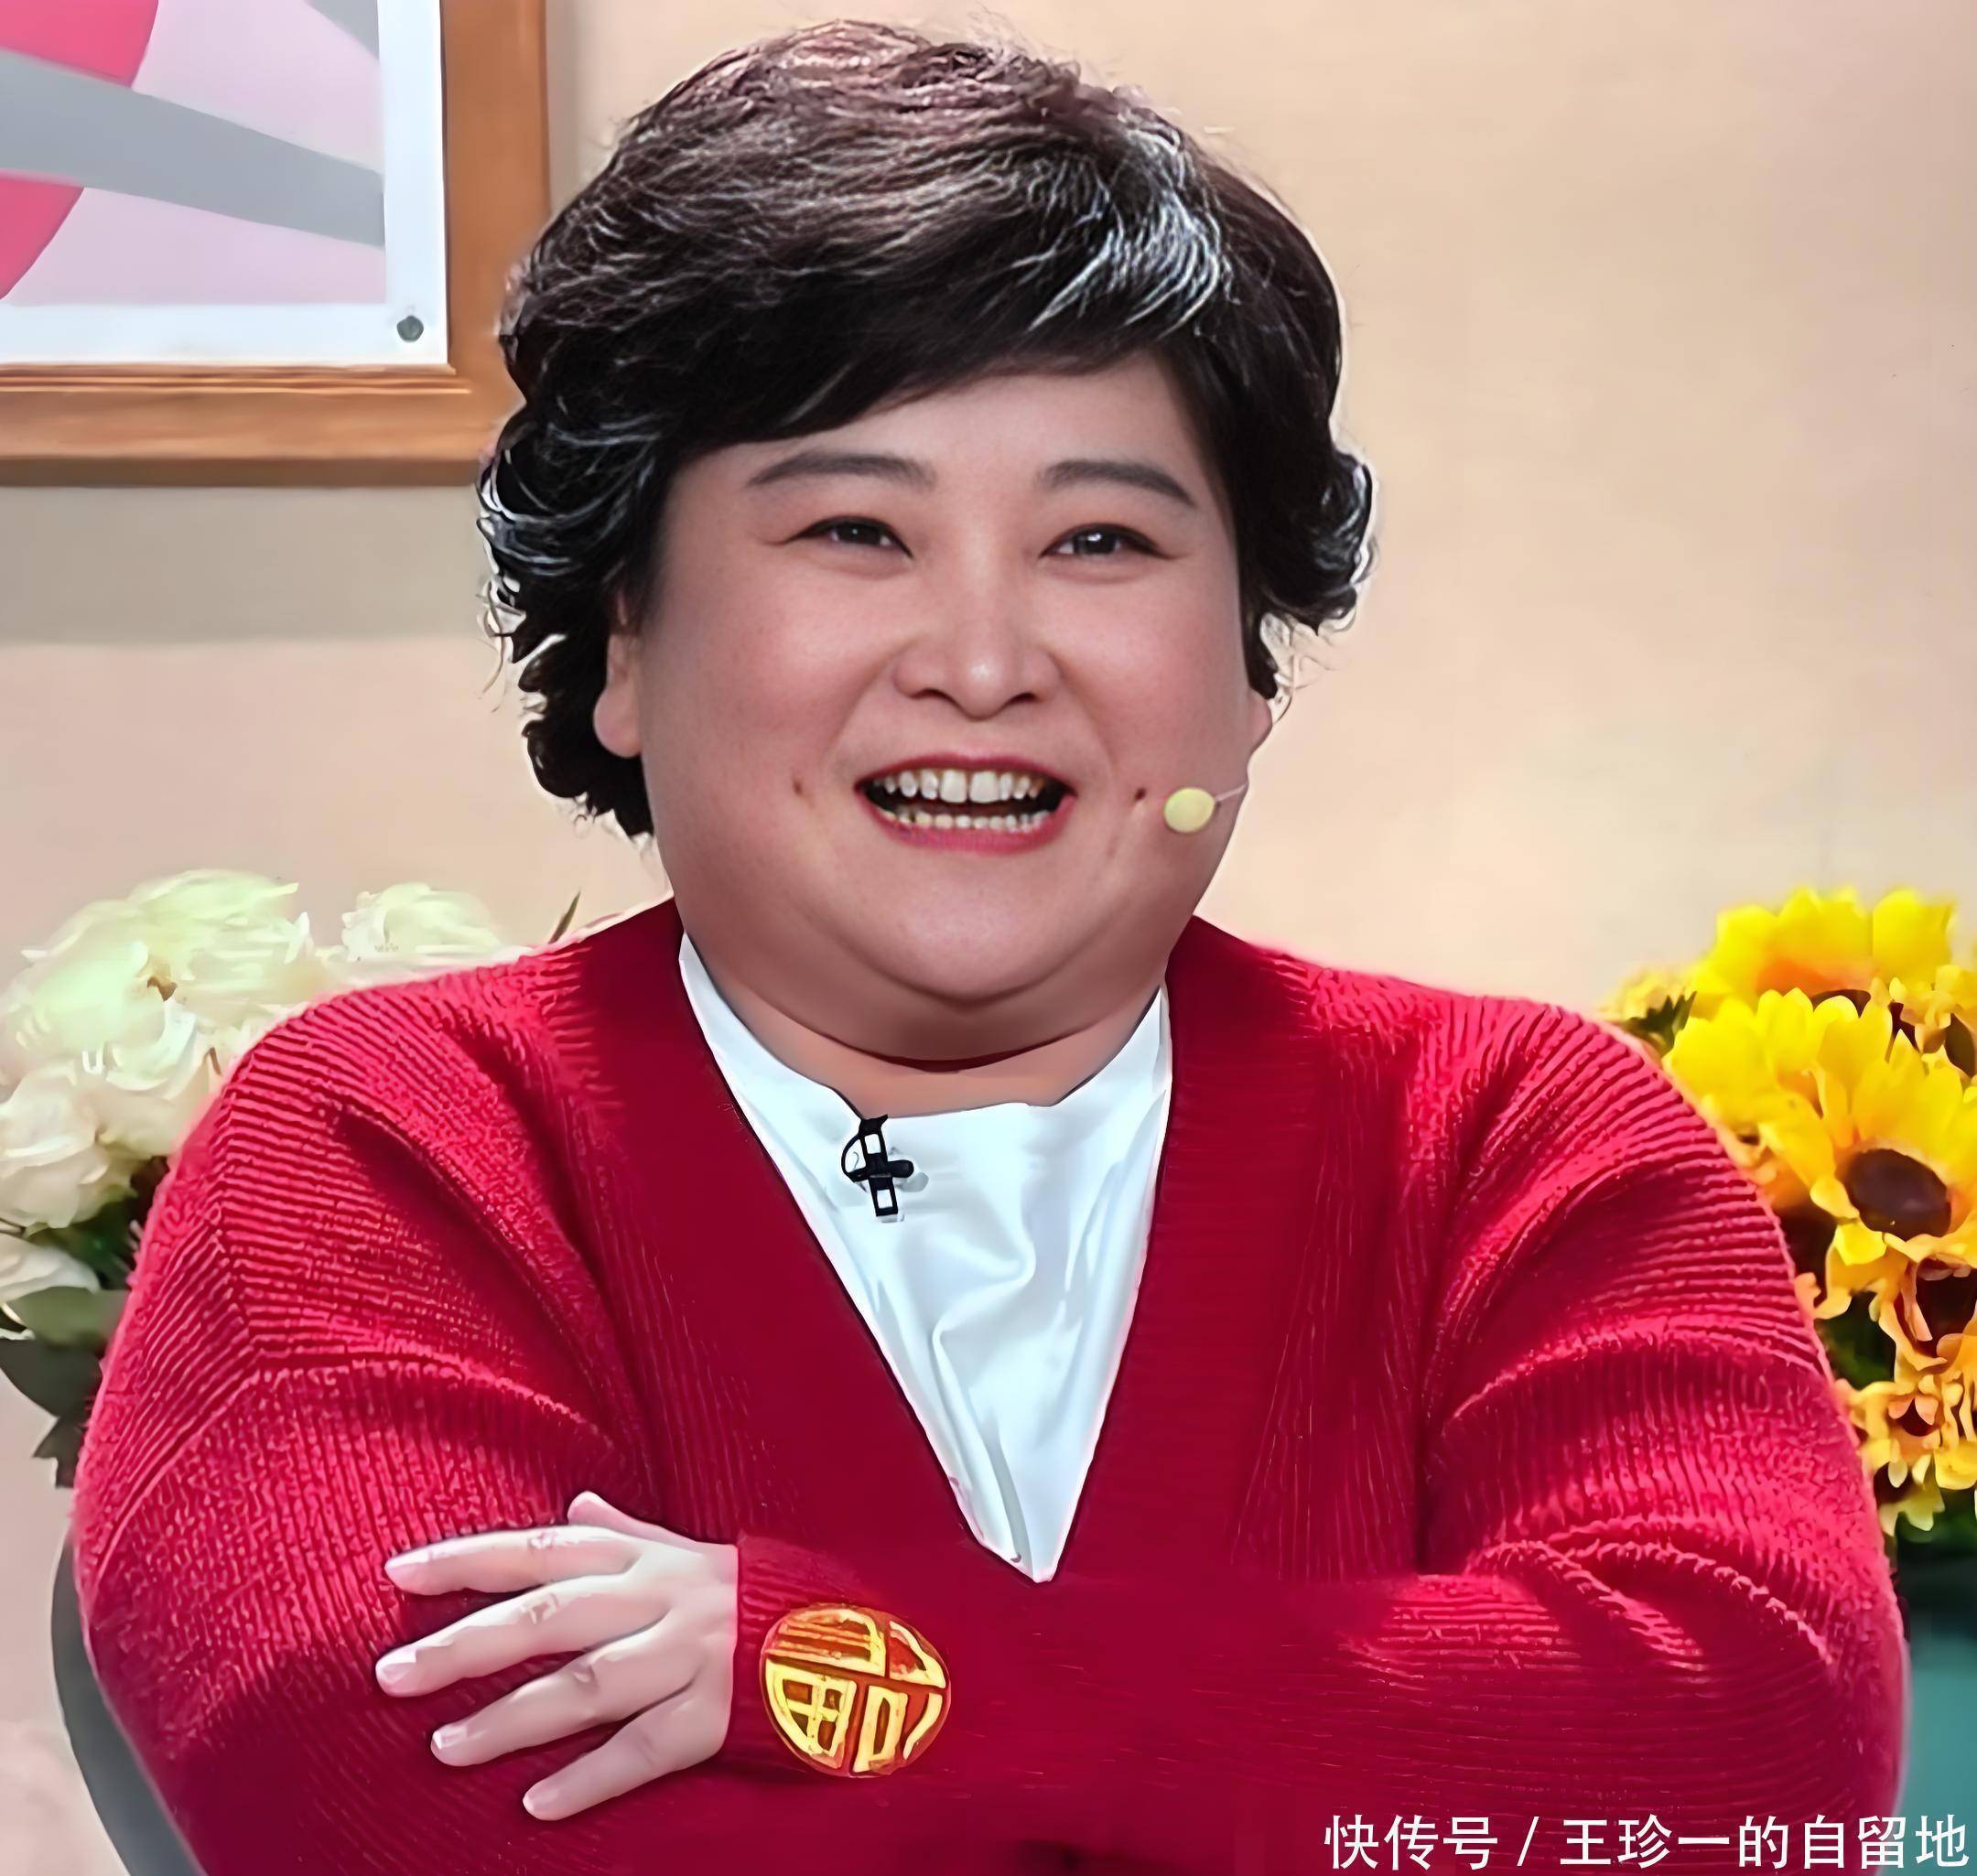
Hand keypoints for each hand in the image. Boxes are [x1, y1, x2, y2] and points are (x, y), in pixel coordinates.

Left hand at [375, 1491, 738, 1820]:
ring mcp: (689, 1657)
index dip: (469, 1559)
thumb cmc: (752, 1594)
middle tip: (392, 1674)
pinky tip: (537, 1804)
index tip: (399, 1573)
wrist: (852, 1641)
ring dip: (512, 1718)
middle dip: (467, 1644)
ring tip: (444, 1747)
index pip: (542, 1548)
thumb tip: (573, 1507)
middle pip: (551, 1616)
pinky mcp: (716, 1714)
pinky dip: (590, 1777)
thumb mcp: (689, 1551)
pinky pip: (645, 1748)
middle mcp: (660, 1600)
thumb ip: (627, 1532)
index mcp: (646, 1558)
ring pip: (588, 1685)